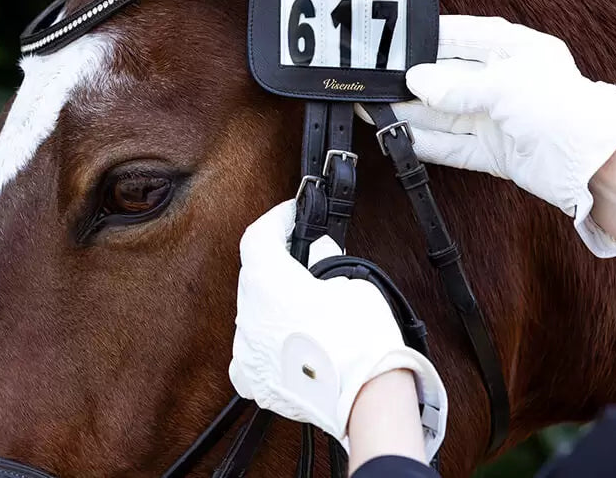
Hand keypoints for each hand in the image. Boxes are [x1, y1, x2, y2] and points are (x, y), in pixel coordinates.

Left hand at [228, 200, 446, 456]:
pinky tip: (288, 341)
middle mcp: (247, 316)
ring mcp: (247, 353)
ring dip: (272, 303)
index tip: (292, 215)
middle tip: (306, 256)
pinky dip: (267, 342)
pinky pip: (252, 352)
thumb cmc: (361, 339)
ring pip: (252, 314)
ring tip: (305, 304)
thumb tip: (317, 253)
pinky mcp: (256, 382)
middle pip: (254, 275)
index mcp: (267, 283)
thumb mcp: (350, 278)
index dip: (276, 220)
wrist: (367, 399)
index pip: (258, 236)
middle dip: (277, 262)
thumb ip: (323, 260)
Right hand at [385, 16, 615, 257]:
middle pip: (449, 78)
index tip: (399, 39)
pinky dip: (425, 142)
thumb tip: (418, 81)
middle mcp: (505, 82)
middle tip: (380, 80)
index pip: (465, 36)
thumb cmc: (563, 112)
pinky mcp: (494, 150)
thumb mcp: (506, 88)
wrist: (593, 165)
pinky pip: (451, 144)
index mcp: (516, 51)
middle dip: (415, 80)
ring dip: (412, 112)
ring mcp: (498, 118)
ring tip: (377, 109)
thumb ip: (457, 87)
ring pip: (445, 112)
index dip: (432, 37)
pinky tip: (399, 136)